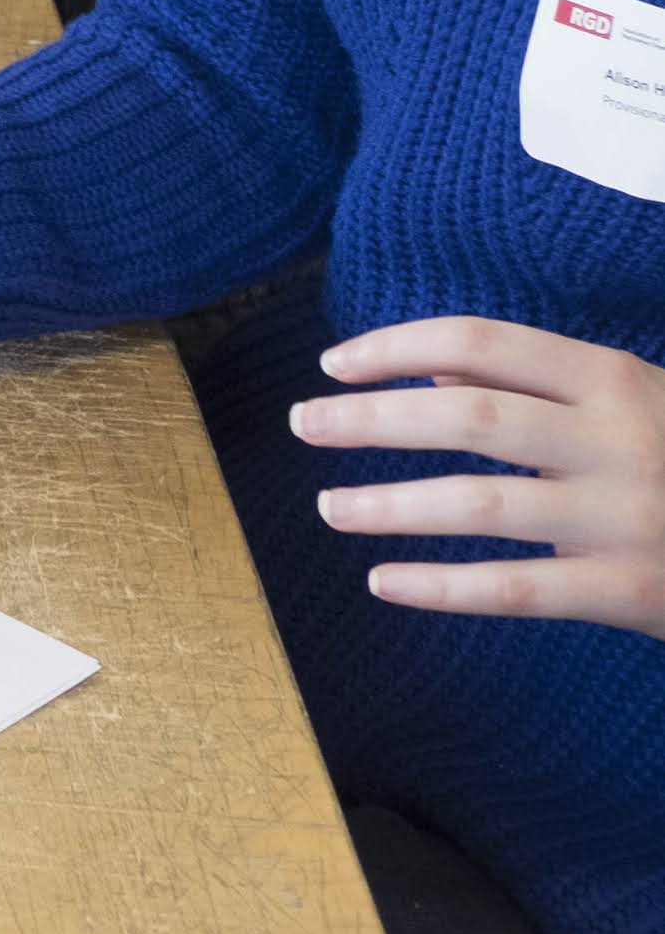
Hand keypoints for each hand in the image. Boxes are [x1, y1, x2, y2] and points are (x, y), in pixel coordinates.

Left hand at [298, 319, 664, 637]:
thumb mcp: (632, 403)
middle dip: (369, 419)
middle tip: (302, 424)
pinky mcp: (631, 591)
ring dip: (389, 504)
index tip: (333, 364)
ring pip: (479, 503)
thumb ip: (536, 383)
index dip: (394, 348)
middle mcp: (618, 438)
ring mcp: (626, 516)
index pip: (480, 341)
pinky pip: (515, 588)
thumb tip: (424, 369)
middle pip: (466, 414)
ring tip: (331, 507)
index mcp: (614, 378)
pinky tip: (385, 581)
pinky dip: (441, 586)